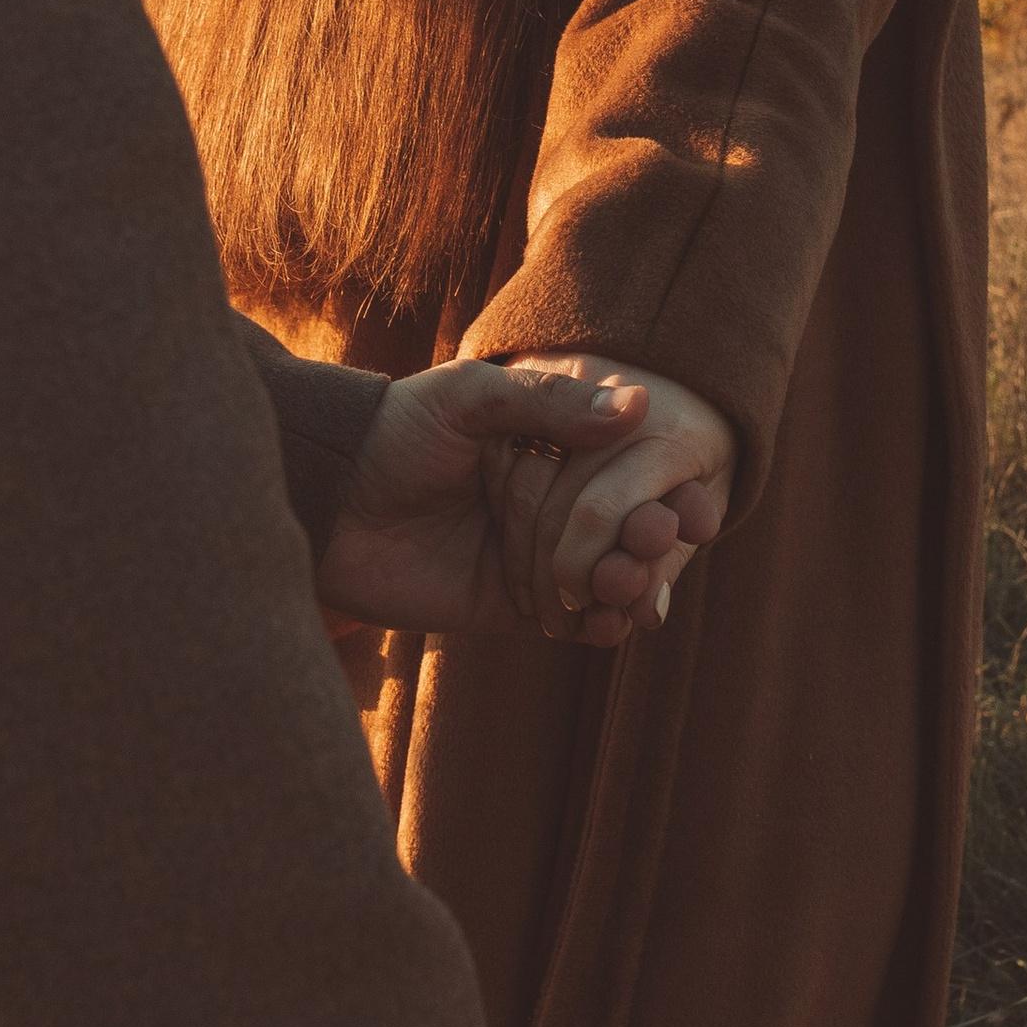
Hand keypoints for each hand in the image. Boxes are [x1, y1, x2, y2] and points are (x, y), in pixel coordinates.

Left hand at [316, 363, 688, 636]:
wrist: (325, 504)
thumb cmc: (393, 435)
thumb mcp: (467, 400)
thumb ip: (548, 404)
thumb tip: (638, 405)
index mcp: (553, 446)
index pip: (632, 468)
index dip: (672, 486)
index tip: (701, 499)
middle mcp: (555, 501)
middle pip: (633, 526)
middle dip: (658, 540)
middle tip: (663, 538)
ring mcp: (539, 556)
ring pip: (614, 577)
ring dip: (637, 585)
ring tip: (632, 583)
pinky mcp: (516, 607)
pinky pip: (576, 621)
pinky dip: (604, 626)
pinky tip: (613, 622)